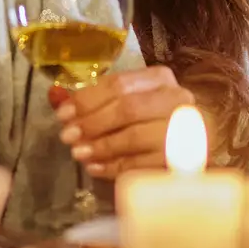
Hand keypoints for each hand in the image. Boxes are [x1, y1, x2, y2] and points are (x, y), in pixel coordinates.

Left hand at [49, 66, 195, 178]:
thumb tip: (54, 96)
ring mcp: (183, 130)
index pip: (119, 83)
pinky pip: (141, 164)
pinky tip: (95, 168)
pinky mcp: (182, 160)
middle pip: (127, 108)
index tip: (62, 114)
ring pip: (134, 136)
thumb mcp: (126, 103)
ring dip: (101, 146)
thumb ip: (93, 100)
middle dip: (92, 123)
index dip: (87, 99)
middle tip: (67, 136)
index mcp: (159, 79)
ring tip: (78, 154)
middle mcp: (176, 99)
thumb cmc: (153, 121)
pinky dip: (113, 167)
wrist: (195, 146)